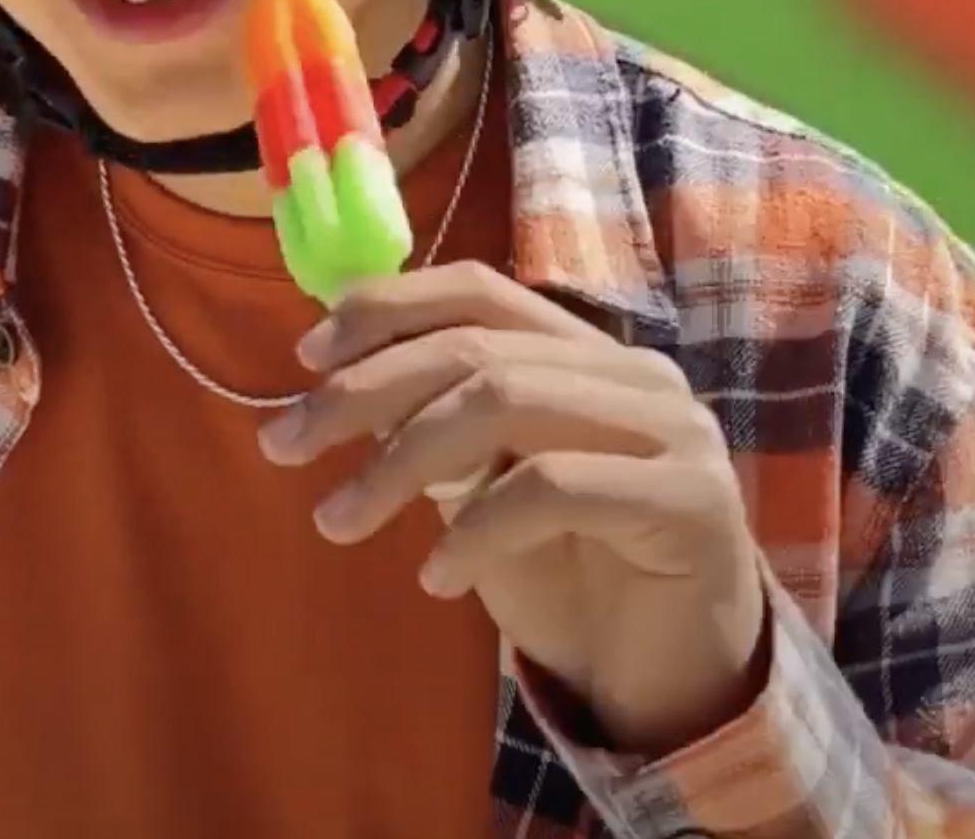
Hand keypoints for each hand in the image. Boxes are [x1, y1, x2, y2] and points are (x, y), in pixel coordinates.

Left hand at [257, 261, 768, 756]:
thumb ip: (434, 430)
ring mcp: (673, 429)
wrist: (672, 685)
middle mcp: (635, 373)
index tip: (303, 356)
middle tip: (283, 444)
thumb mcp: (481, 493)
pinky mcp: (691, 497)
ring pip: (508, 402)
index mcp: (585, 353)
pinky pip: (553, 486)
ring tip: (337, 520)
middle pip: (477, 347)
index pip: (478, 289)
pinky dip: (476, 529)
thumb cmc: (572, 583)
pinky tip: (435, 578)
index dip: (385, 308)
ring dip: (400, 461)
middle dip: (363, 391)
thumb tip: (336, 378)